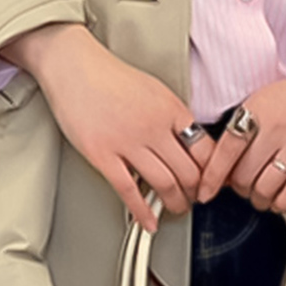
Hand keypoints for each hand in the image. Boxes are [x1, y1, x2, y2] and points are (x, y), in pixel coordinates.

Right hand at [0, 23, 214, 231]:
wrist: (73, 64)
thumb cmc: (109, 75)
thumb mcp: (154, 90)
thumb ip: (173, 117)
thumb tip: (188, 144)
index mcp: (171, 109)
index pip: (206, 150)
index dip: (213, 173)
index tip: (211, 183)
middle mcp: (154, 126)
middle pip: (189, 172)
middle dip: (195, 193)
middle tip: (194, 199)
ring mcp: (127, 141)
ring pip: (165, 184)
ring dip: (175, 204)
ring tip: (176, 209)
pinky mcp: (102, 154)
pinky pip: (129, 191)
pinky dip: (143, 212)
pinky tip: (149, 221)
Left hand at [197, 69, 285, 211]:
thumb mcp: (266, 98)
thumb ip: (244, 127)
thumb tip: (224, 162)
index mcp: (257, 110)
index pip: (225, 150)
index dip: (212, 177)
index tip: (205, 191)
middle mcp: (276, 128)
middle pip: (243, 175)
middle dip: (239, 189)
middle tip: (244, 188)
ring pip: (266, 188)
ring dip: (260, 199)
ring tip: (262, 197)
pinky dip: (283, 203)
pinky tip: (281, 201)